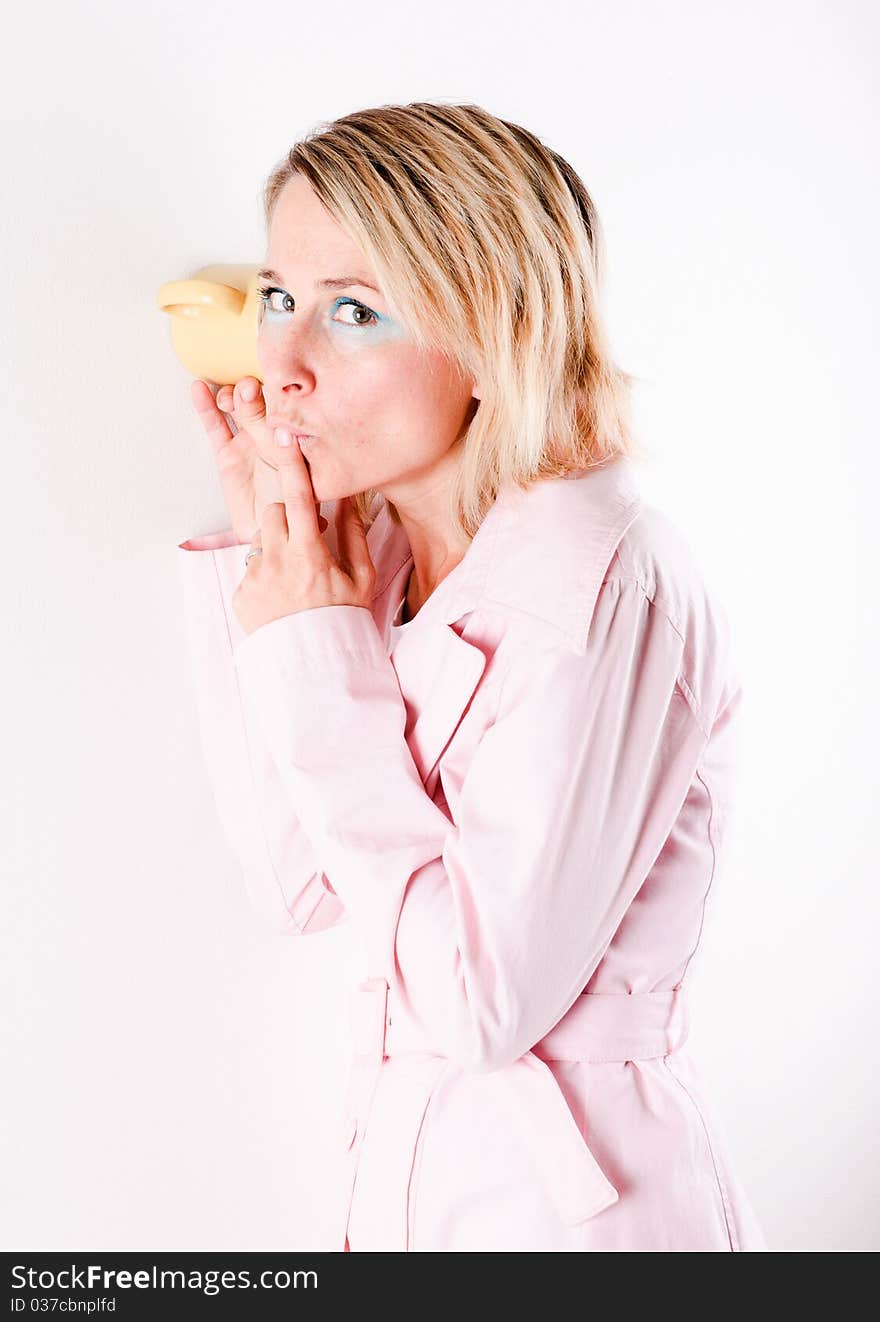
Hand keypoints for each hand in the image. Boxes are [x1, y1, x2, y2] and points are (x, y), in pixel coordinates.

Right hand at [189, 376, 326, 543]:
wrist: (271, 535)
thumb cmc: (291, 508)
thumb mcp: (289, 471)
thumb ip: (279, 444)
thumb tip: (273, 419)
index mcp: (295, 434)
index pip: (286, 402)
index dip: (277, 389)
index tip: (271, 383)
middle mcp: (272, 433)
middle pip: (258, 400)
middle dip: (251, 391)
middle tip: (248, 390)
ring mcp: (248, 440)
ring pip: (236, 407)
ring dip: (231, 396)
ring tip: (228, 399)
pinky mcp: (227, 452)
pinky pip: (215, 425)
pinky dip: (206, 406)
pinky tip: (199, 388)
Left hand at [232, 429, 376, 635]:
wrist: (315, 666)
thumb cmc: (343, 620)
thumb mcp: (361, 578)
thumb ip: (354, 535)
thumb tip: (349, 500)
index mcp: (309, 554)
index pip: (297, 497)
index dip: (291, 463)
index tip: (284, 435)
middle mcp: (277, 562)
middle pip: (271, 512)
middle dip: (286, 516)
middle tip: (304, 538)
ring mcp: (255, 579)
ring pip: (259, 540)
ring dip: (275, 546)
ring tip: (294, 575)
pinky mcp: (241, 596)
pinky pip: (251, 572)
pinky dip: (265, 578)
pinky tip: (282, 599)